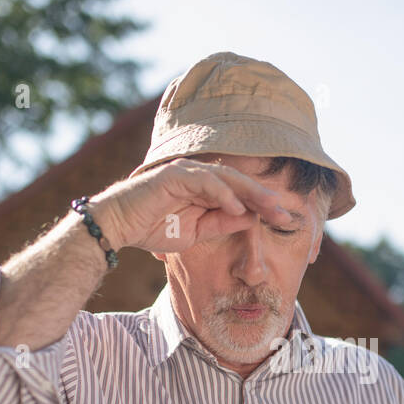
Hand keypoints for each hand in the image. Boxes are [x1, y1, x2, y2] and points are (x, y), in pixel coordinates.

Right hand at [91, 158, 291, 254]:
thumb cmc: (152, 227)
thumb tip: (251, 219)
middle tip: (285, 213)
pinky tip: (238, 209)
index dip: (262, 205)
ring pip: (227, 177)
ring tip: (270, 208)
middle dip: (264, 198)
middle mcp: (198, 175)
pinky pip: (205, 182)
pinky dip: (223, 194)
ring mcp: (187, 171)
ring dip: (250, 193)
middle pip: (239, 182)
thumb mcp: (196, 232)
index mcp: (205, 188)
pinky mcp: (174, 174)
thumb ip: (221, 223)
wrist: (118, 226)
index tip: (283, 220)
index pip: (240, 193)